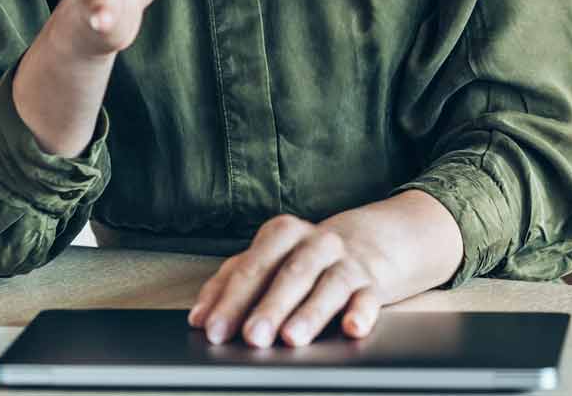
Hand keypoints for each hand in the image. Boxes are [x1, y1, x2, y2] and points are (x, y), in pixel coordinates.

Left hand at [187, 193, 464, 347]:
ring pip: (329, 285)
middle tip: (253, 337)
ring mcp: (347, 263)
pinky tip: (353, 328)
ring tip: (292, 338)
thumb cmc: (300, 261)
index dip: (232, 299)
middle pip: (292, 273)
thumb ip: (229, 284)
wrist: (365, 245)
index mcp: (283, 234)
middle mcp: (317, 243)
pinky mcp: (372, 284)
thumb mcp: (265, 261)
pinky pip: (369, 298)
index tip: (215, 330)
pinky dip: (361, 313)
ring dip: (310, 312)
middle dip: (270, 306)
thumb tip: (199, 319)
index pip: (254, 266)